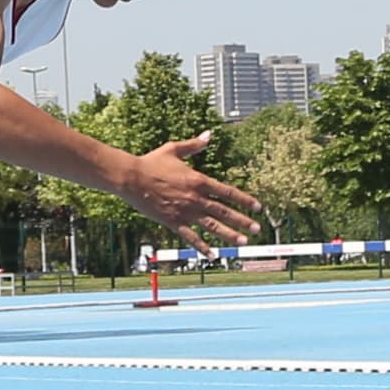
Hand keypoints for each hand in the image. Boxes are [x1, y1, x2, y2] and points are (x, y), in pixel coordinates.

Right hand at [117, 136, 264, 243]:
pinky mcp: (173, 222)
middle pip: (224, 211)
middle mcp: (195, 198)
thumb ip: (194, 145)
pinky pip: (190, 237)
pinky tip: (212, 255)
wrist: (131, 178)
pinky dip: (202, 247)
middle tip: (258, 228)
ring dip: (229, 234)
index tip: (257, 207)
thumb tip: (209, 134)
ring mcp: (185, 212)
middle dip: (243, 220)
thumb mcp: (174, 149)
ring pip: (212, 226)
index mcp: (198, 180)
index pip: (227, 192)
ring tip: (243, 241)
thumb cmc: (151, 162)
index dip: (244, 200)